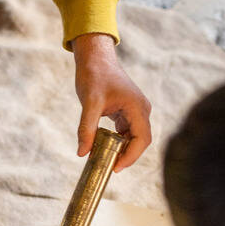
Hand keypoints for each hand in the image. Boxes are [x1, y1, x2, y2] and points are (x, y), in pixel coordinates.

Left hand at [72, 33, 151, 170]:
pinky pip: (126, 131)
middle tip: (110, 167)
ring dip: (122, 149)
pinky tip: (103, 147)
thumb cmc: (94, 75)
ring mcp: (135, 110)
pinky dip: (117, 141)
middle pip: (140, 141)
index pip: (142, 139)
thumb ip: (86, 129)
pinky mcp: (127, 111)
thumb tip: (82, 153)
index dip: (131, 156)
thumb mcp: (89, 103)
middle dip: (127, 156)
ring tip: (105, 159)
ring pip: (134, 137)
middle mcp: (141, 109)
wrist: (95, 58)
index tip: (116, 168)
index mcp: (137, 107)